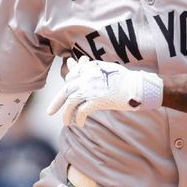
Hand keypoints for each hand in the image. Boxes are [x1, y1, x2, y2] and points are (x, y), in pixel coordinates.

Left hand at [47, 57, 162, 126]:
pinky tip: (79, 124)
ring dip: (67, 114)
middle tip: (49, 112)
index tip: (64, 97)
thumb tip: (70, 62)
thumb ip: (86, 67)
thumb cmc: (123, 78)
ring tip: (67, 122)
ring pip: (71, 103)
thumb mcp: (103, 68)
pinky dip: (78, 119)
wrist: (137, 86)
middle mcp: (86, 77)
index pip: (70, 78)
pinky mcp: (96, 100)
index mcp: (89, 68)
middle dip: (56, 102)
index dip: (66, 89)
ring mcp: (90, 89)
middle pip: (66, 90)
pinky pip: (81, 112)